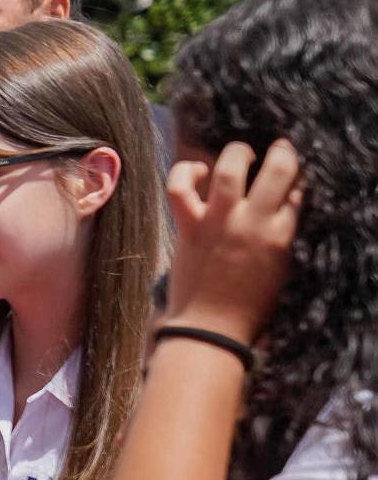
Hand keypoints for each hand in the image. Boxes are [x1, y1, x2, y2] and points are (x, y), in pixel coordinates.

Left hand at [162, 139, 302, 341]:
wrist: (211, 330)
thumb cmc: (251, 306)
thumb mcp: (284, 270)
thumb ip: (287, 236)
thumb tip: (290, 205)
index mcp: (283, 237)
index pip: (301, 190)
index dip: (300, 177)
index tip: (295, 176)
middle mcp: (253, 224)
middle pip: (278, 170)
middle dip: (283, 152)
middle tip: (281, 149)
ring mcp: (218, 223)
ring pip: (230, 169)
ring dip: (237, 153)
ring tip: (241, 153)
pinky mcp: (188, 227)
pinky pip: (179, 189)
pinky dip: (184, 172)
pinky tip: (196, 171)